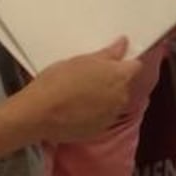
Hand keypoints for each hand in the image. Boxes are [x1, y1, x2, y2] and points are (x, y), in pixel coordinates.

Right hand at [21, 38, 139, 142]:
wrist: (40, 113)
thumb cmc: (59, 80)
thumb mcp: (81, 60)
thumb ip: (108, 54)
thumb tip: (124, 44)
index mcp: (120, 76)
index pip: (136, 66)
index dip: (125, 62)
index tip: (113, 61)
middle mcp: (122, 97)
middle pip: (124, 85)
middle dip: (113, 81)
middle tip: (90, 76)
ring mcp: (112, 116)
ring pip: (113, 102)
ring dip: (105, 98)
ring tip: (81, 95)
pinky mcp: (99, 130)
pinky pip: (103, 117)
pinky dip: (95, 114)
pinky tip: (77, 110)